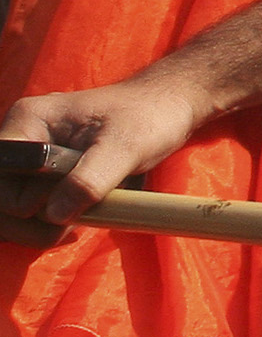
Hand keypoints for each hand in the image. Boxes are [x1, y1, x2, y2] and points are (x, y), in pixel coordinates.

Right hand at [0, 77, 207, 244]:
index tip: (59, 200)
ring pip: (10, 211)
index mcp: (29, 121)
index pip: (0, 172)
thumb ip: (89, 179)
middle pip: (1, 197)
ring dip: (40, 227)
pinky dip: (46, 225)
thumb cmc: (149, 117)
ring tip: (81, 219)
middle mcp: (19, 139)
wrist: (169, 110)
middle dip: (33, 219)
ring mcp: (27, 160)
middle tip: (76, 219)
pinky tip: (74, 224)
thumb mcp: (125, 147)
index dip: (21, 197)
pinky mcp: (40, 177)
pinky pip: (27, 212)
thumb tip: (53, 215)